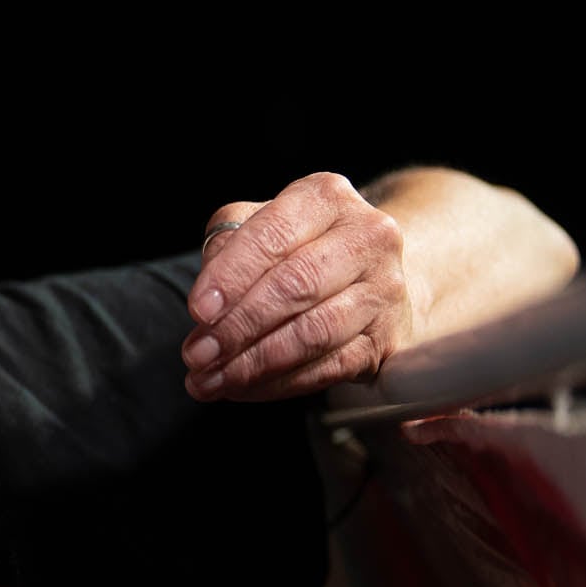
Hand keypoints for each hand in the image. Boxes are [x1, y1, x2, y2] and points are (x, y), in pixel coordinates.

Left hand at [184, 171, 423, 400]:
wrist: (371, 272)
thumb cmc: (298, 246)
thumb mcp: (257, 226)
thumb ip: (226, 249)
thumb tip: (207, 305)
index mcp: (326, 198)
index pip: (271, 237)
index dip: (231, 277)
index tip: (198, 312)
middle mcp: (367, 237)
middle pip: (295, 287)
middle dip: (238, 327)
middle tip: (196, 354)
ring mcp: (385, 289)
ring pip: (314, 333)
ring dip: (254, 364)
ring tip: (210, 379)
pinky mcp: (388, 337)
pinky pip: (331, 367)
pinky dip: (280, 384)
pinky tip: (244, 388)